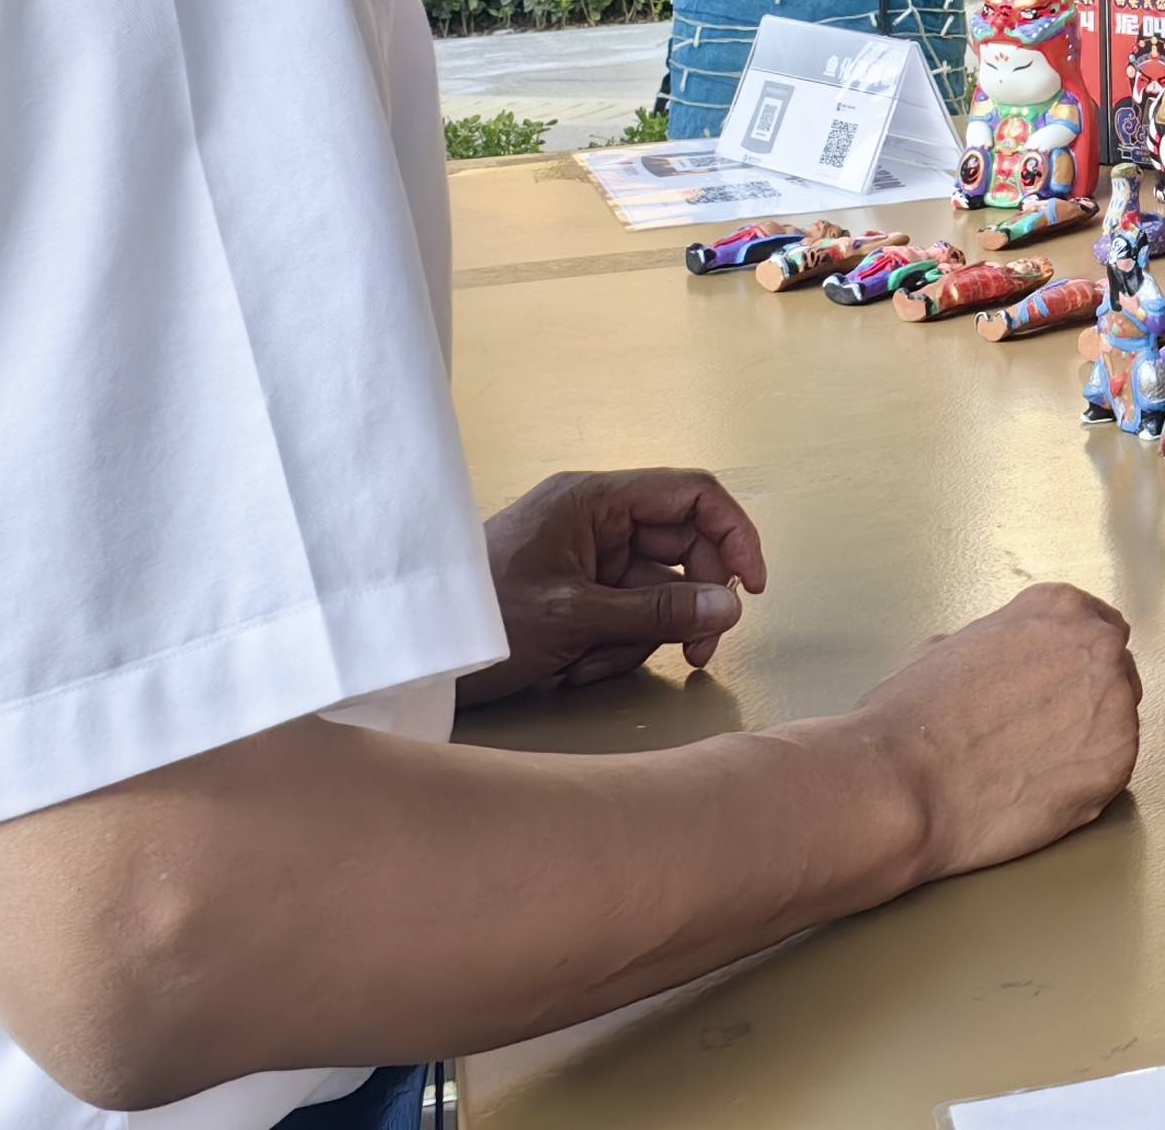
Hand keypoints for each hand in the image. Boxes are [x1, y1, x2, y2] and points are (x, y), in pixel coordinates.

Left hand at [465, 468, 767, 704]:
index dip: (733, 535)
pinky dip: (612, 646)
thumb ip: (657, 609)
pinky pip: (623, 614)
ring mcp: (584, 558)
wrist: (412, 656)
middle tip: (696, 653)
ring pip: (655, 590)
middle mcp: (595, 520)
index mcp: (594, 499)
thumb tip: (731, 606)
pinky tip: (575, 669)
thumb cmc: (481, 620)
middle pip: (680, 549)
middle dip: (689, 603)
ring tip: (593, 667)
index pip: (692, 495)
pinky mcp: (574, 594)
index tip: (751, 587)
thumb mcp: (573, 617)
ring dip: (641, 636)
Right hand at [850, 581, 1143, 882]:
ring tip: (1032, 766)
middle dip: (1085, 698)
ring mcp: (1115, 704)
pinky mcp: (1117, 763)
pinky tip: (1041, 788)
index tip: (1057, 684)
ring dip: (1087, 741)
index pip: (1096, 624)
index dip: (1073, 660)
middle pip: (1114, 671)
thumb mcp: (948, 647)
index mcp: (1058, 609)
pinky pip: (1114, 768)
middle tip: (1042, 732)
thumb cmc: (911, 719)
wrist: (904, 783)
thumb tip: (997, 659)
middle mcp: (1098, 646)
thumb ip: (997, 643)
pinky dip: (1086, 781)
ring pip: (1118, 721)